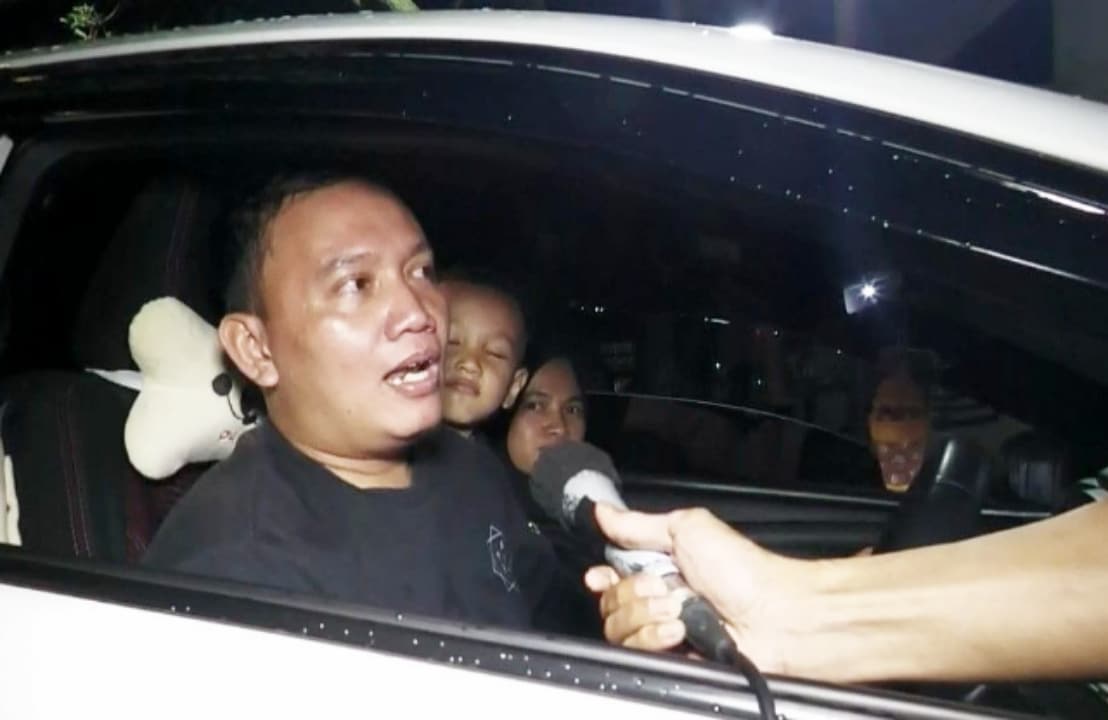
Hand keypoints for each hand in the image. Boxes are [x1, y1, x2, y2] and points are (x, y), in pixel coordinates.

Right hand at [585, 505, 802, 671]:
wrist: (773, 614)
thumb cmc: (740, 568)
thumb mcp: (686, 528)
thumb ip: (637, 524)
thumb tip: (601, 510)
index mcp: (658, 565)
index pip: (609, 574)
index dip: (602, 578)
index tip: (602, 577)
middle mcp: (656, 599)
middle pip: (609, 602)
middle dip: (633, 593)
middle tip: (664, 587)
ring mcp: (661, 630)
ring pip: (617, 628)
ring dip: (646, 615)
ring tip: (679, 610)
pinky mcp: (668, 657)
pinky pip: (636, 651)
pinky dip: (655, 637)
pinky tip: (681, 630)